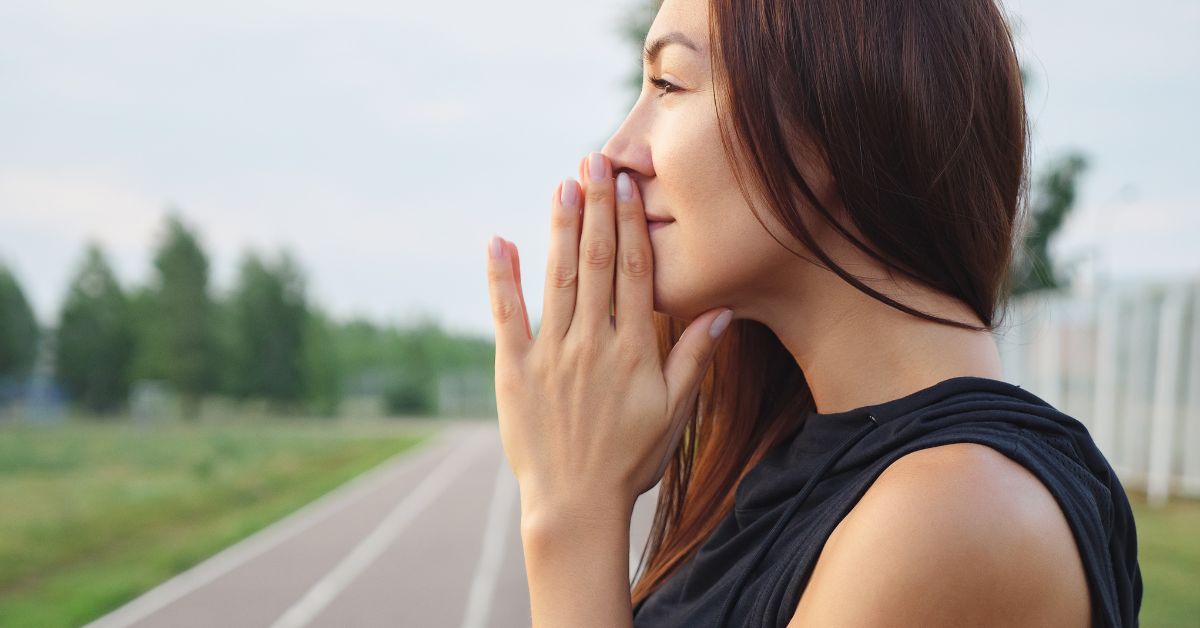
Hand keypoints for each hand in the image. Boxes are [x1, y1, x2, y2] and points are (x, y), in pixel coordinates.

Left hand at [485, 151, 733, 519]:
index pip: (633, 272)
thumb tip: (721, 310)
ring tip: (563, 184)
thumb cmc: (630, 460)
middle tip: (595, 161)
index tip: (627, 183)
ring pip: (557, 279)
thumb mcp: (673, 413)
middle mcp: (592, 343)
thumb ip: (694, 358)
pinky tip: (500, 239)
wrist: (575, 503)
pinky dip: (502, 277)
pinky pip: (507, 315)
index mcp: (632, 350)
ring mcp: (551, 355)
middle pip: (596, 263)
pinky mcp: (515, 370)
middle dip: (596, 208)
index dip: (629, 223)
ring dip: (560, 228)